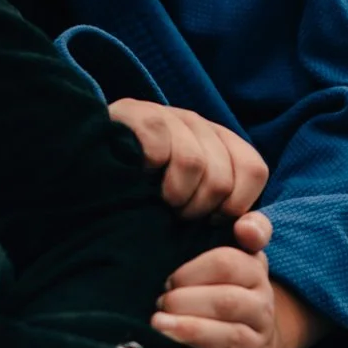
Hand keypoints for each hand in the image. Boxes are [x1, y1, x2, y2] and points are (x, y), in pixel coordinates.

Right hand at [107, 98, 267, 219]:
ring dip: (175, 196)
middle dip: (200, 209)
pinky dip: (149, 172)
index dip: (236, 205)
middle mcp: (197, 122)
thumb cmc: (155, 202)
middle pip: (222, 176)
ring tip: (160, 202)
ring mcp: (167, 114)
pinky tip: (139, 179)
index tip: (210, 220)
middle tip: (177, 214)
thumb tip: (251, 235)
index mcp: (220, 141)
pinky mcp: (135, 113)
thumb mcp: (201, 215)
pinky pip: (158, 148)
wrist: (93, 178)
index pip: (254, 169)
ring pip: (193, 163)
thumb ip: (238, 228)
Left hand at [149, 211, 328, 347]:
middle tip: (157, 308)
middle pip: (228, 302)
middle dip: (187, 303)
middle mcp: (262, 309)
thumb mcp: (231, 257)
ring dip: (194, 333)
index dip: (193, 271)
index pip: (228, 264)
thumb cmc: (223, 290)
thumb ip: (242, 232)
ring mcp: (260, 345)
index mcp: (254, 273)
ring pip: (233, 339)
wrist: (252, 339)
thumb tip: (244, 226)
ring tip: (161, 329)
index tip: (168, 281)